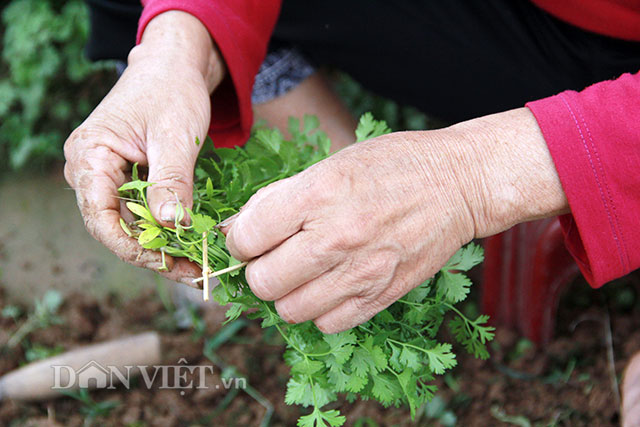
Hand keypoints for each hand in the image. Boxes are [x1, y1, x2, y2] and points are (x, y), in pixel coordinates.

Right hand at [63, 12, 223, 283]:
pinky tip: (190, 243)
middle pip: (115, 227)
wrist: (175, 67)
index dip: (132, 247)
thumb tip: (170, 226)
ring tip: (197, 264)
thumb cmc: (172, 91)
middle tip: (194, 272)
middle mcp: (90, 170)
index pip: (100, 217)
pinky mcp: (127, 179)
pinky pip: (141, 212)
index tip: (168, 262)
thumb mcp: (176, 135)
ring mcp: (107, 176)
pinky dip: (165, 229)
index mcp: (90, 155)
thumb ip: (171, 179)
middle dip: (153, 253)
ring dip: (162, 246)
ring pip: (130, 224)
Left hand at [224, 108, 567, 332]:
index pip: (246, 238)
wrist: (456, 184)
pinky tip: (330, 285)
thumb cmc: (391, 166)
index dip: (240, 240)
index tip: (252, 238)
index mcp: (318, 193)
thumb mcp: (330, 164)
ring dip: (288, 293)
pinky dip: (320, 309)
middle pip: (263, 282)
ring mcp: (362, 271)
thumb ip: (279, 199)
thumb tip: (237, 231)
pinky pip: (328, 323)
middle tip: (275, 256)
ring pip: (290, 310)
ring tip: (303, 272)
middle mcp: (337, 237)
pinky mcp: (382, 295)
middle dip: (259, 270)